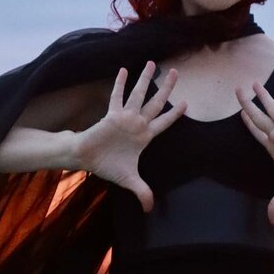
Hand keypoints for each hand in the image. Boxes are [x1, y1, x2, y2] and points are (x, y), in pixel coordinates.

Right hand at [71, 61, 185, 211]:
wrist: (88, 160)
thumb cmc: (108, 166)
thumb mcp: (130, 180)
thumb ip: (142, 192)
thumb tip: (149, 209)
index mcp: (145, 137)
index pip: (164, 123)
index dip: (175, 114)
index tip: (186, 103)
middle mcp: (138, 123)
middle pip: (157, 102)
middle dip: (167, 88)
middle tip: (176, 73)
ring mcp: (125, 117)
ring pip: (139, 94)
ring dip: (146, 79)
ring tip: (153, 63)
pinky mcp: (112, 115)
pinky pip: (117, 96)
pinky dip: (120, 83)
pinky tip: (125, 70)